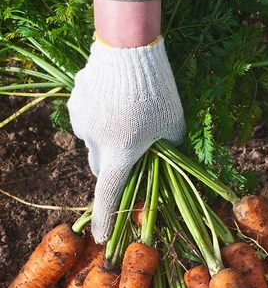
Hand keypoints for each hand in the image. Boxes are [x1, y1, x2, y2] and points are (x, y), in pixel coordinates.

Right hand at [67, 37, 184, 242]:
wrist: (131, 49)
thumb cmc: (159, 92)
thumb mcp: (173, 127)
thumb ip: (168, 149)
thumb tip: (165, 160)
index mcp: (120, 153)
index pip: (109, 194)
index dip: (105, 219)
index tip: (99, 237)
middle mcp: (95, 141)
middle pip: (101, 168)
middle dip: (115, 168)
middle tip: (133, 155)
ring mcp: (82, 120)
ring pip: (93, 143)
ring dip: (108, 142)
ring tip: (127, 119)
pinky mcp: (75, 101)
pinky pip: (87, 120)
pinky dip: (100, 120)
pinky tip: (116, 103)